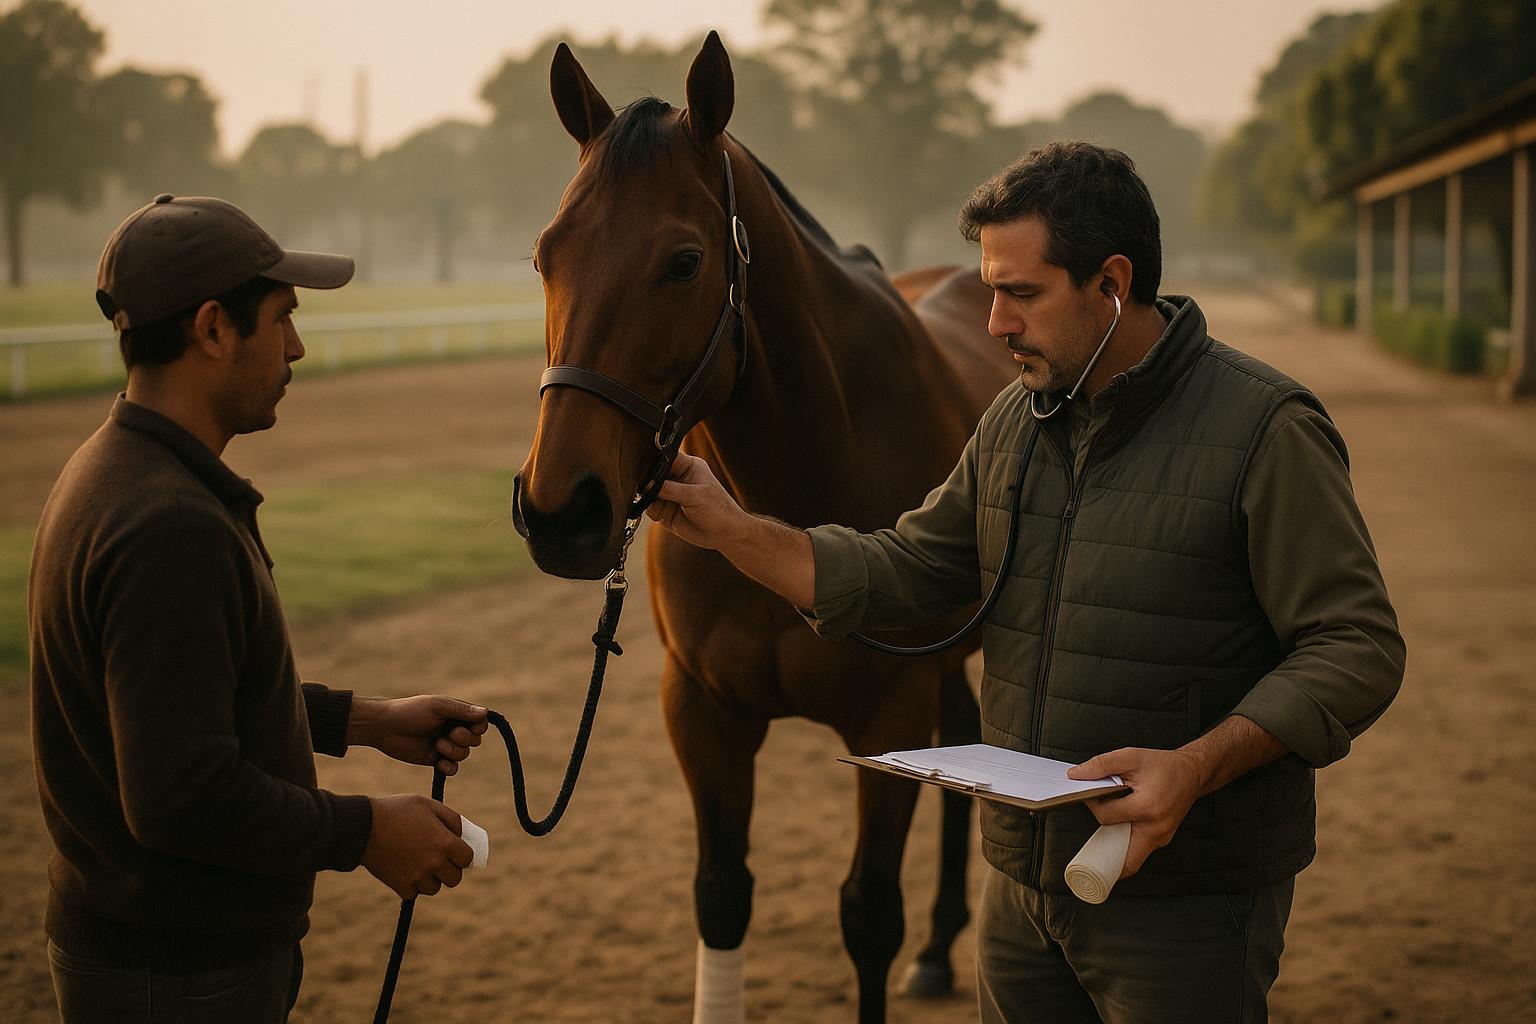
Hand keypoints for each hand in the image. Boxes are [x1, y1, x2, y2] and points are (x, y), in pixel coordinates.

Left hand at [351, 695, 488, 775]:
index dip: (478, 727)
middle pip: (475, 740)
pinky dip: (449, 767)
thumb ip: (461, 710)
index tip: (470, 726)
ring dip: (454, 752)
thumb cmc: (410, 711)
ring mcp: (444, 745)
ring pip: (464, 755)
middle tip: (449, 734)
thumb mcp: (437, 707)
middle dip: (464, 739)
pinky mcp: (435, 760)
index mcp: (455, 714)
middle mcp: (452, 729)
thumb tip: (485, 712)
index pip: (480, 723)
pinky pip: (452, 769)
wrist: (385, 727)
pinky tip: (439, 762)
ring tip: (437, 746)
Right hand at [362, 794, 474, 898]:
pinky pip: (414, 893)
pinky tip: (403, 869)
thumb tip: (464, 835)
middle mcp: (434, 863)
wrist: (362, 827)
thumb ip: (452, 819)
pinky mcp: (401, 887)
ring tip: (417, 862)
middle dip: (448, 869)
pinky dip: (411, 885)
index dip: (462, 854)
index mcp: (445, 843)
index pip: (467, 859)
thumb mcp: (428, 805)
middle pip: (454, 878)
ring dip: (430, 878)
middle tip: (437, 859)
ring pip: (435, 888)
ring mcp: (418, 877)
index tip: (454, 851)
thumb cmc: (397, 811)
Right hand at [646, 453, 746, 550]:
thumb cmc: (718, 510)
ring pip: (649, 492)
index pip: (667, 457)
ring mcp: (671, 495)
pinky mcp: (666, 510)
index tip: (647, 470)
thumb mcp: (695, 495)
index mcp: (689, 467)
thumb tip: (648, 485)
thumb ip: (670, 489)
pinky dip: (651, 510)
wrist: (724, 534)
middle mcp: (678, 479)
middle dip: (649, 482)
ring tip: (658, 504)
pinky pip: (651, 507)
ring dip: (649, 498)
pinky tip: (660, 515)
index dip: (656, 462)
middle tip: (648, 490)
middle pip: (654, 474)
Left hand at [1067, 747, 1205, 879]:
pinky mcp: (1162, 840)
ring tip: (1105, 833)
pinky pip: (1139, 850)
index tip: (1092, 795)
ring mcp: (1161, 838)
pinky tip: (1120, 829)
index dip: (1093, 804)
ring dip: (1114, 849)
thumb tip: (1076, 775)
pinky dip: (1126, 844)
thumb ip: (1101, 765)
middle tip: (1092, 836)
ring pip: (1130, 857)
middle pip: (1120, 856)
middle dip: (1103, 850)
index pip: (1106, 816)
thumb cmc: (1163, 766)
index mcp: (1147, 807)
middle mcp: (1157, 828)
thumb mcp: (1130, 757)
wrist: (1191, 773)